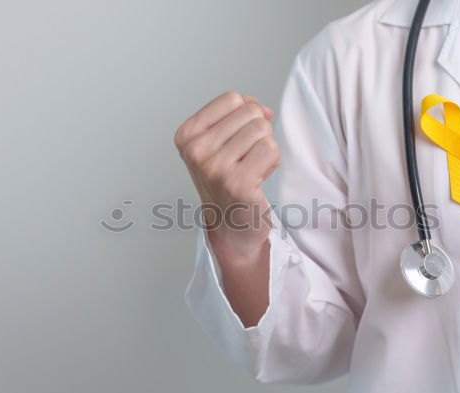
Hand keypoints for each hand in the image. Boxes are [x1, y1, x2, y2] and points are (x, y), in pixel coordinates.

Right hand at [174, 91, 280, 260]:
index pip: (232, 99)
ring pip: (262, 129)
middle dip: (258, 132)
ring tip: (251, 168)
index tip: (239, 139)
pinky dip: (272, 162)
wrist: (230, 226)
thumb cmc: (227, 180)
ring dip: (266, 148)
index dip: (247, 113)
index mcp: (186, 135)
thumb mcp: (219, 142)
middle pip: (250, 112)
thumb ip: (238, 116)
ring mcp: (215, 168)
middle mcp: (196, 151)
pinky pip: (271, 149)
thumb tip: (264, 109)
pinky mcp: (238, 183)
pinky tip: (259, 178)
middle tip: (246, 158)